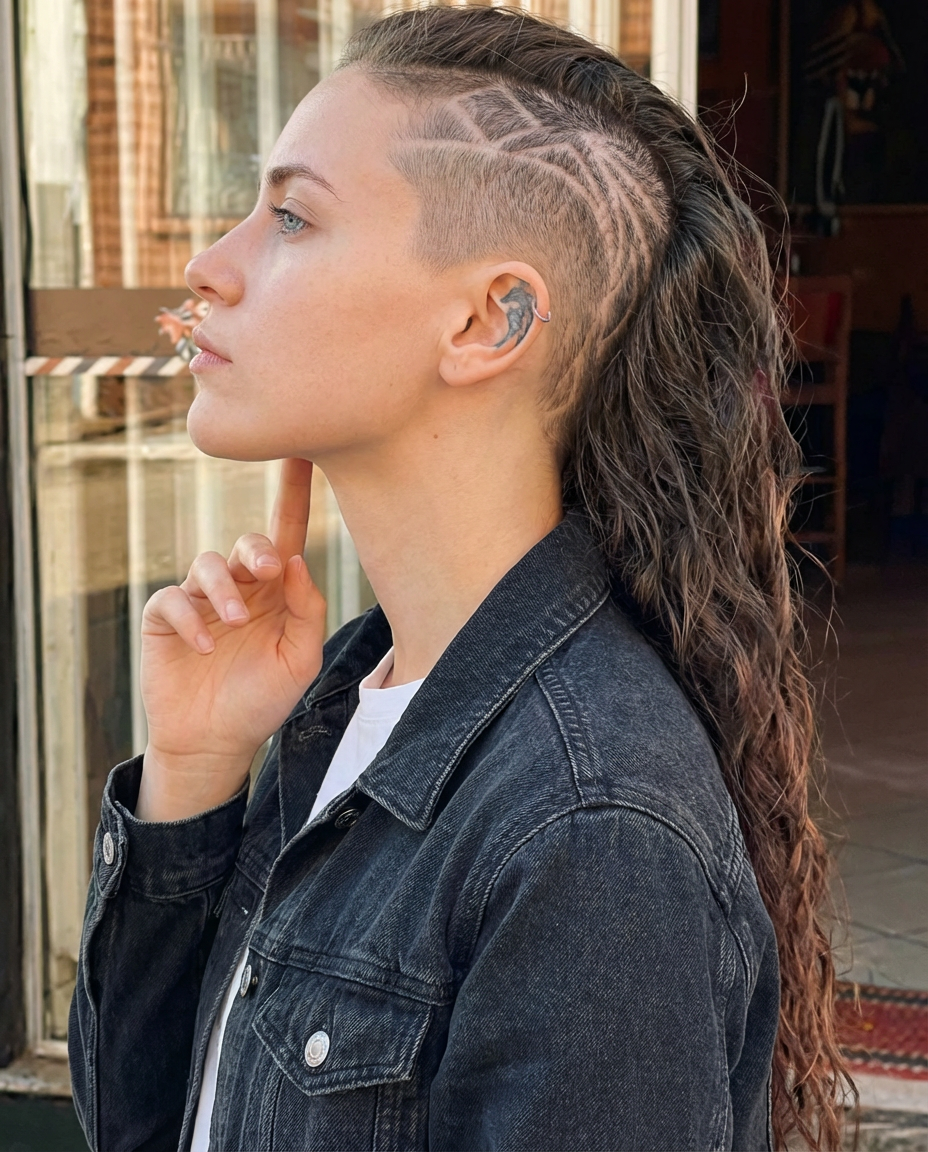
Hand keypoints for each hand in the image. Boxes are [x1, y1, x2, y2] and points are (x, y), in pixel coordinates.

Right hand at [137, 459, 326, 820]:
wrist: (216, 742)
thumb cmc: (262, 700)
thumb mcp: (299, 660)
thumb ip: (306, 610)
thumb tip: (297, 561)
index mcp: (276, 593)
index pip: (287, 534)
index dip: (294, 493)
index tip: (305, 451)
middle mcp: (239, 588)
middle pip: (247, 543)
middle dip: (257, 549)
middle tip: (270, 571)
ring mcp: (199, 600)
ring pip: (207, 564)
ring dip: (224, 589)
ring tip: (234, 622)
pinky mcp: (165, 619)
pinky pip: (171, 600)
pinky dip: (189, 618)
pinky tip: (203, 646)